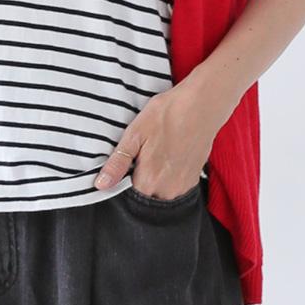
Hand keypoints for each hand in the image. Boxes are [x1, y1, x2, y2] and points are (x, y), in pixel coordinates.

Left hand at [94, 81, 223, 198]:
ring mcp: (181, 188)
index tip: (126, 169)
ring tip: (156, 159)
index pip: (127, 199)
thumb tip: (101, 185)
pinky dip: (168, 181)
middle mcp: (166, 192)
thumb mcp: (135, 134)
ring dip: (154, 184)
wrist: (203, 104)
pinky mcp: (193, 181)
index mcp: (148, 182)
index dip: (122, 186)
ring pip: (159, 196)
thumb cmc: (168, 114)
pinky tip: (168, 161)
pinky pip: (174, 191)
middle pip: (144, 200)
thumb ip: (118, 163)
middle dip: (139, 186)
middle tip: (143, 160)